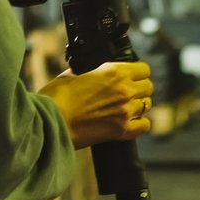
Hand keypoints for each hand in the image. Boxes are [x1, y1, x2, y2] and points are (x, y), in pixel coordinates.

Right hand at [38, 62, 154, 148]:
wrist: (50, 122)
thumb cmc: (56, 98)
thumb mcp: (70, 76)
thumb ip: (85, 73)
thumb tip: (85, 74)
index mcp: (113, 71)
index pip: (143, 69)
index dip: (137, 72)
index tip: (131, 76)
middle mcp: (124, 90)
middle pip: (148, 86)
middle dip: (139, 89)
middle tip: (128, 93)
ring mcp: (125, 111)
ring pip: (147, 105)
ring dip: (138, 105)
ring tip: (126, 108)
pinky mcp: (122, 130)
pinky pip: (145, 125)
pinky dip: (139, 124)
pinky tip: (129, 122)